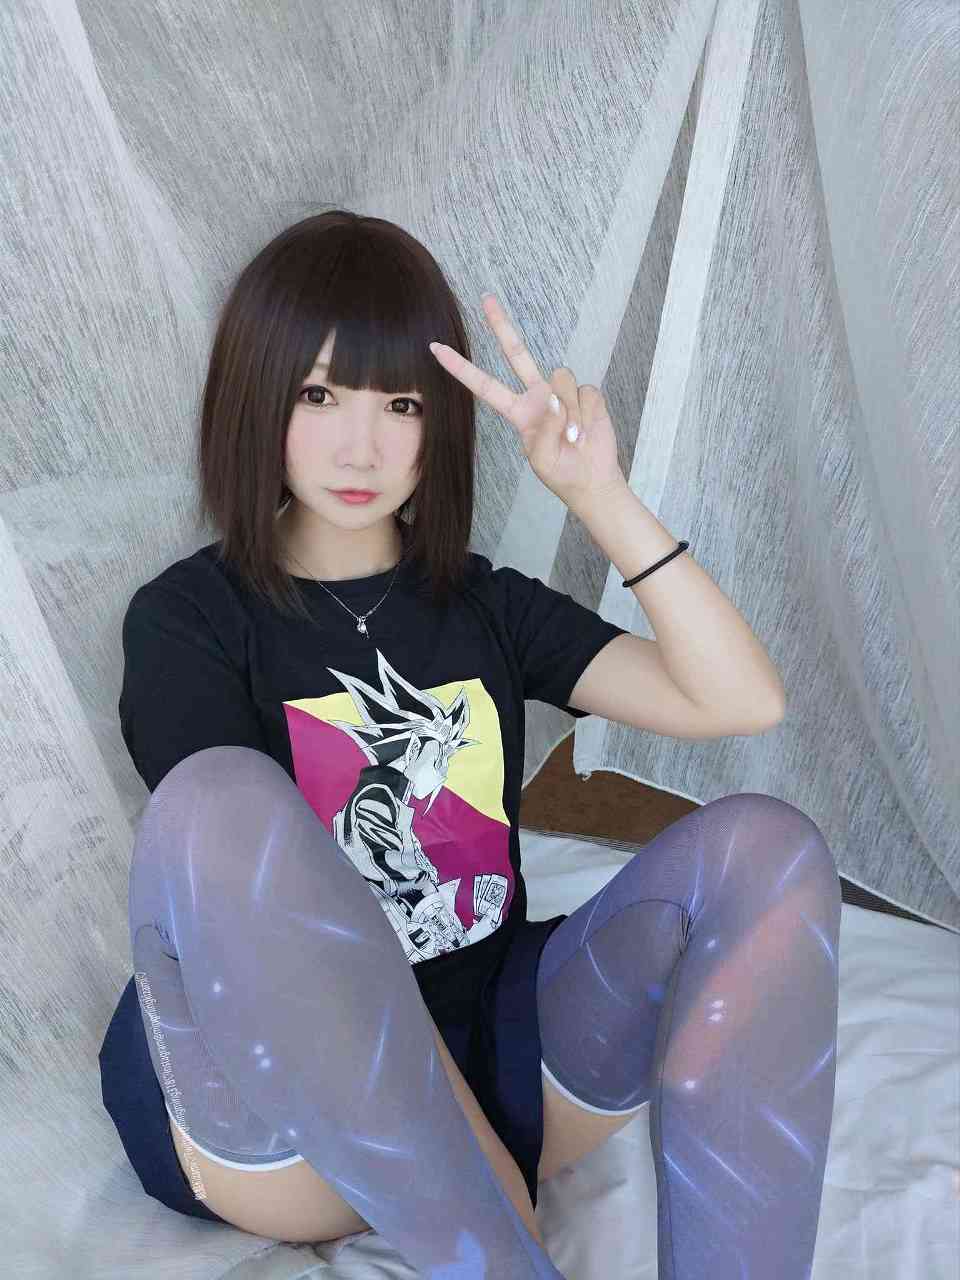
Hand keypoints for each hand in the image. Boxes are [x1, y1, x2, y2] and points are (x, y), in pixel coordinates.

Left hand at [429, 293, 626, 510]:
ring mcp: (561, 392)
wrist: (592, 478)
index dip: (460, 368)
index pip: (483, 385)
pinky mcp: (586, 394)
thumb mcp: (541, 458)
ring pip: (560, 378)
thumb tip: (553, 400)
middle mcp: (537, 395)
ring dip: (569, 411)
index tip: (436, 348)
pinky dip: (585, 414)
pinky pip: (584, 392)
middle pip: (516, 352)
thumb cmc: (561, 471)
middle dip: (501, 325)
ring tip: (573, 437)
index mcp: (517, 411)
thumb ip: (544, 429)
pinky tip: (586, 431)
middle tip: (486, 297)